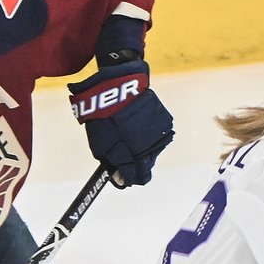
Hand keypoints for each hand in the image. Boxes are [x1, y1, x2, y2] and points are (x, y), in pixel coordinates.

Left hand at [69, 60, 173, 186]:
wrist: (120, 86)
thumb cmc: (105, 115)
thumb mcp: (100, 142)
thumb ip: (111, 161)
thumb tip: (120, 178)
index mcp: (135, 154)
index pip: (137, 177)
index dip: (127, 178)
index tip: (119, 176)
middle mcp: (151, 145)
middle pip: (145, 165)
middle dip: (133, 164)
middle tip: (120, 153)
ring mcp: (159, 133)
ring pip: (151, 150)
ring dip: (141, 148)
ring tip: (126, 135)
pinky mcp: (163, 120)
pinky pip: (155, 135)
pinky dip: (146, 134)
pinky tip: (134, 126)